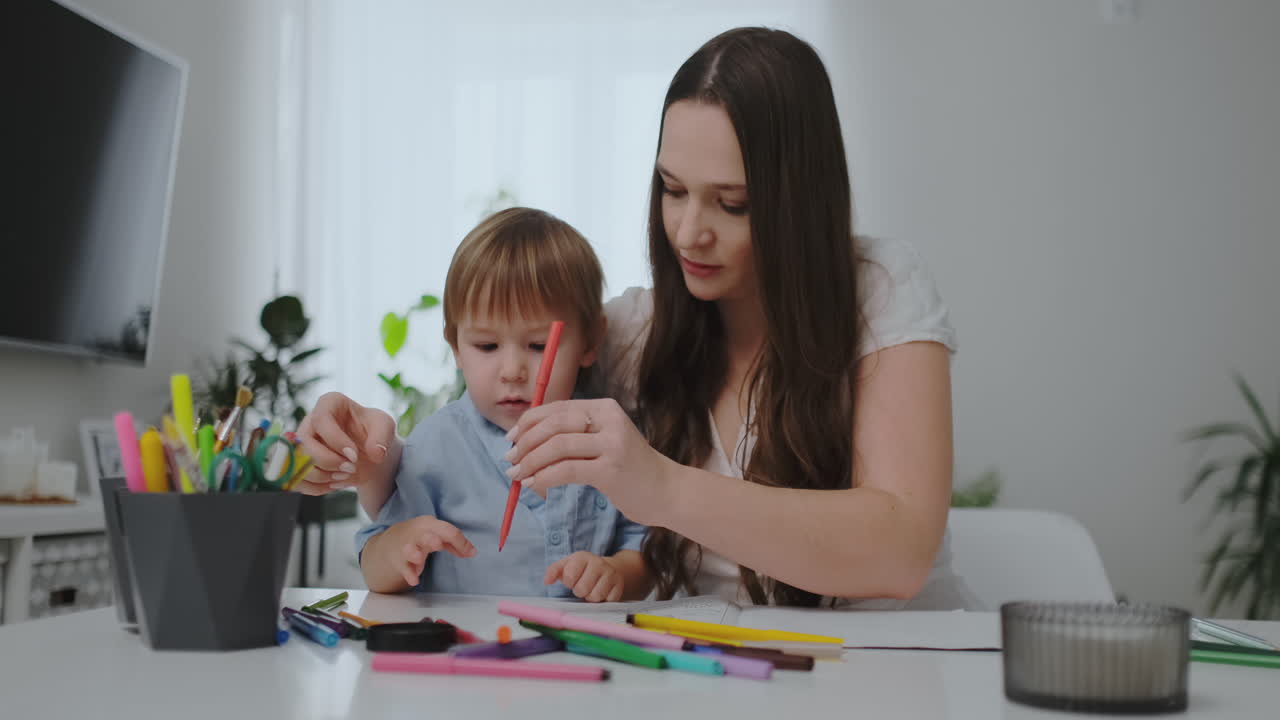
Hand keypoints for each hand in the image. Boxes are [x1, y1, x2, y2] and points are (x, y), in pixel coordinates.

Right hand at [295, 392, 396, 493]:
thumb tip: (376, 454)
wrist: (367, 448)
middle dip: (327, 461)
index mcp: (329, 403)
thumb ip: (382, 437)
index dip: (335, 440)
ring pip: (296, 464)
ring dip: (321, 476)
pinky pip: (297, 480)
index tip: (354, 455)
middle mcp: (309, 421)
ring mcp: (301, 443)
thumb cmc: (373, 430)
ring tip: (344, 475)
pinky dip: (317, 487)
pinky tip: (336, 484)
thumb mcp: (384, 426)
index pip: (321, 419)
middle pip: (304, 444)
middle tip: (351, 468)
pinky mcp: (299, 463)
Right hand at [382, 516, 476, 587]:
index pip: (447, 530)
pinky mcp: (399, 562)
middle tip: (438, 544)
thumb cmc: (421, 537)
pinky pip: (404, 568)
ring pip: (409, 549)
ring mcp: (407, 548)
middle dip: (431, 539)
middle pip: (425, 535)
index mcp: (430, 524)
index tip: (470, 553)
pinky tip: (414, 580)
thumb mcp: (437, 534)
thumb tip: (472, 552)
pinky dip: (409, 574)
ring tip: (419, 560)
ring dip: (414, 554)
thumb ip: (454, 542)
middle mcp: (417, 534)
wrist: (391, 542)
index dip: (460, 542)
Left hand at [505, 398, 674, 524]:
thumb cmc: (629, 469)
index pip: (557, 408)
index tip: (510, 439)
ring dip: (530, 461)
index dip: (528, 422)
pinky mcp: (611, 471)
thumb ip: (574, 435)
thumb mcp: (604, 441)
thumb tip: (526, 440)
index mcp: (604, 408)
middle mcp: (609, 420)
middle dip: (525, 442)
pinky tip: (534, 485)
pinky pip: (566, 470)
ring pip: (557, 446)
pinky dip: (544, 477)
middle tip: (510, 459)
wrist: (666, 491)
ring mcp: (612, 445)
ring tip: (517, 474)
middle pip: (554, 424)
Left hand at [543, 551, 624, 601]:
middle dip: (579, 591)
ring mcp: (611, 574)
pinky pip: (607, 601)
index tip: (572, 579)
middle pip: (582, 589)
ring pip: (595, 597)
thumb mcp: (567, 565)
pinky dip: (603, 600)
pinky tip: (602, 592)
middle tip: (583, 585)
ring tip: (592, 589)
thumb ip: (554, 571)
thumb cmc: (582, 569)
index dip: (569, 582)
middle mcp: (598, 563)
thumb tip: (547, 581)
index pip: (569, 577)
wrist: (608, 567)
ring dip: (590, 597)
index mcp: (582, 557)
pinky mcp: (619, 585)